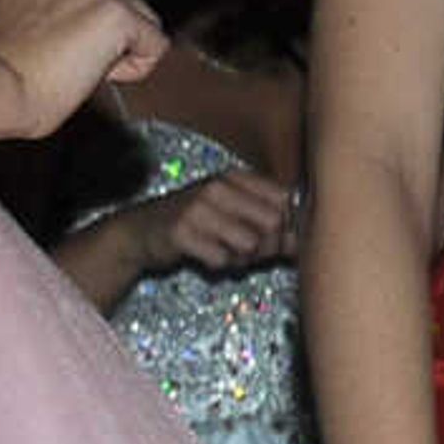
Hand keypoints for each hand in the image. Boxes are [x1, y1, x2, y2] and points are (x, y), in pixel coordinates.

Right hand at [0, 0, 163, 139]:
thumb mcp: (22, 18)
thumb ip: (53, 9)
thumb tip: (79, 28)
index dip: (79, 30)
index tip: (52, 48)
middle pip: (124, 4)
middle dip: (104, 38)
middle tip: (62, 62)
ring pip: (144, 25)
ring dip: (117, 52)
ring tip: (72, 67)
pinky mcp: (118, 14)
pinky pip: (154, 49)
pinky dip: (132, 71)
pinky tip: (91, 74)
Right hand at [135, 169, 293, 274]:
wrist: (140, 231)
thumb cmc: (194, 224)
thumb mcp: (232, 214)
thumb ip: (268, 225)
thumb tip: (303, 243)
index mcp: (235, 177)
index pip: (286, 199)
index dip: (290, 226)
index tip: (278, 242)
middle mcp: (218, 187)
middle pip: (273, 223)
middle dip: (268, 247)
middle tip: (250, 254)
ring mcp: (198, 208)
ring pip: (250, 244)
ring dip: (243, 259)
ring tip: (227, 255)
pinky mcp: (181, 232)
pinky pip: (221, 259)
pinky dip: (219, 266)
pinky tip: (207, 258)